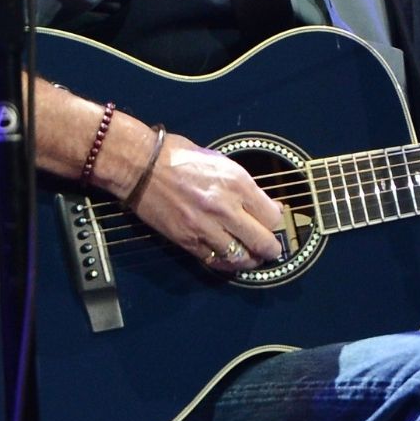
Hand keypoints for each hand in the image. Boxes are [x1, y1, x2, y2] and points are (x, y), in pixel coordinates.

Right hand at [121, 128, 282, 273]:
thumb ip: (242, 185)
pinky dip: (226, 263)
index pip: (272, 216)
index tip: (275, 221)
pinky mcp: (187, 240)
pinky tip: (230, 259)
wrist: (141, 165)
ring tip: (252, 257)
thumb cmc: (178, 156)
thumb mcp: (221, 161)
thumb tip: (261, 203)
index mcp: (237, 183)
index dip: (278, 222)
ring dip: (250, 260)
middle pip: (262, 241)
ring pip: (240, 257)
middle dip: (271, 249)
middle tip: (271, 249)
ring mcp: (205, 227)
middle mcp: (225, 208)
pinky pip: (214, 261)